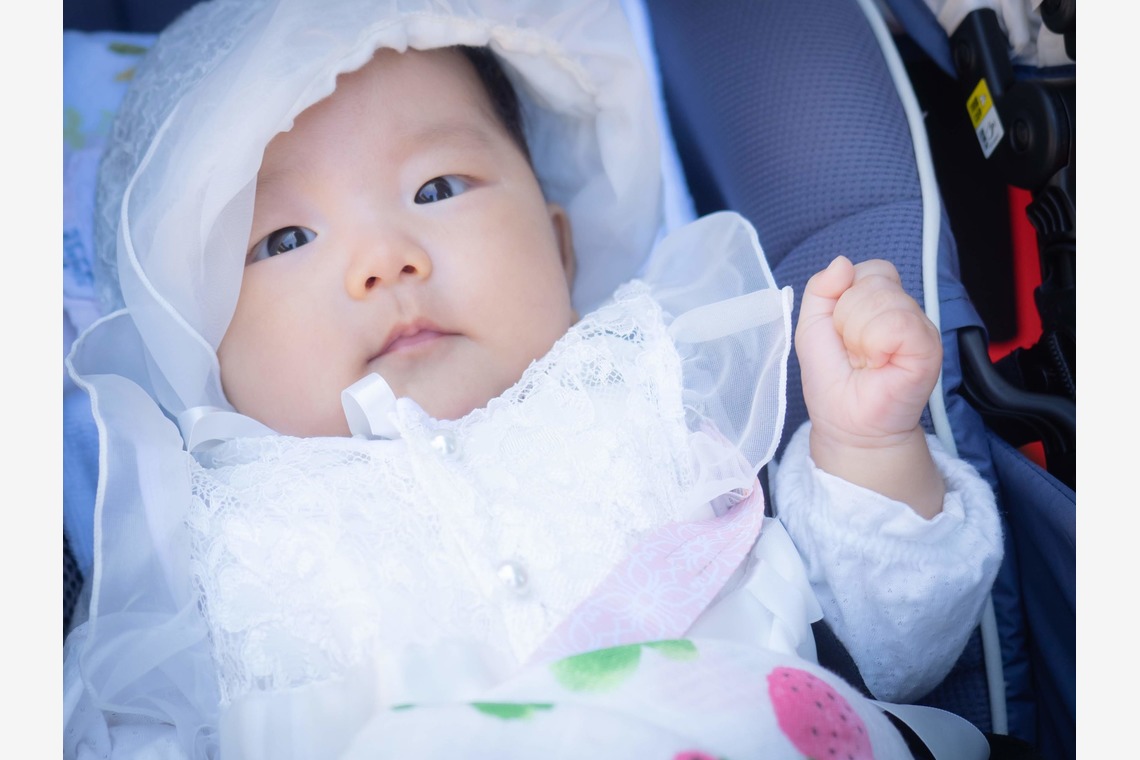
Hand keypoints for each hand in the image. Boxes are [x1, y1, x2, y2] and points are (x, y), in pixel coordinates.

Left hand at [795, 256, 944, 515]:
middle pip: (874, 280)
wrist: (846, 425)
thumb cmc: (833, 379)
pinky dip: (875, 343)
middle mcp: (906, 310)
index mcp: (882, 301)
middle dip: (847, 318)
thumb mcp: (812, 327)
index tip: (842, 333)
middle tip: (852, 351)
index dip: (844, 299)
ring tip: (864, 360)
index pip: (870, 269)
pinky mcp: (928, 349)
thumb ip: (820, 290)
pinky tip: (877, 364)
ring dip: (858, 334)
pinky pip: (897, 322)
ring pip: (883, 299)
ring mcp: (920, 328)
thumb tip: (842, 262)